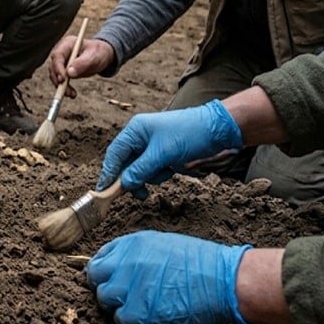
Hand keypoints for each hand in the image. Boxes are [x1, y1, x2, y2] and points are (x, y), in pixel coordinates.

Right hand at [47, 37, 112, 98]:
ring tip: (71, 94)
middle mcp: (62, 52)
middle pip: (53, 66)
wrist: (102, 55)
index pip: (57, 56)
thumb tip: (69, 73)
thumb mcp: (94, 56)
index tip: (62, 79)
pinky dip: (65, 88)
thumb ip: (82, 63)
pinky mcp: (64, 71)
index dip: (57, 68)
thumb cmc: (99, 52)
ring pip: (55, 75)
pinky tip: (72, 94)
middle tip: (65, 90)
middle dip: (58, 79)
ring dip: (61, 86)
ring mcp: (62, 62)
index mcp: (67, 44)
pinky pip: (61, 80)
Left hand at [86, 230, 250, 323]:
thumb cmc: (203, 262)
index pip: (100, 257)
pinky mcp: (140, 311)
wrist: (225, 280)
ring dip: (116, 304)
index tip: (112, 277)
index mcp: (132, 244)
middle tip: (121, 293)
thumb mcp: (164, 244)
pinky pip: (120, 319)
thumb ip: (138, 253)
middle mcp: (126, 263)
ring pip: (104, 299)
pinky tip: (143, 317)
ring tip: (135, 305)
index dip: (105, 270)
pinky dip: (128, 321)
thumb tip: (123, 264)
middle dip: (105, 285)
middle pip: (96, 278)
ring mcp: (131, 287)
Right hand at [96, 99, 243, 197]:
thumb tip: (124, 184)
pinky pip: (152, 170)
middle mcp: (141, 138)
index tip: (104, 190)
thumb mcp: (162, 154)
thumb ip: (140, 170)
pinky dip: (158, 175)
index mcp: (136, 130)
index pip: (115, 154)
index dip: (109, 172)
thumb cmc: (189, 134)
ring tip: (165, 174)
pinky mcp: (163, 155)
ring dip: (149, 177)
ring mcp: (152, 147)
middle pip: (125, 164)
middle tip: (138, 193)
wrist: (219, 131)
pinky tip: (170, 171)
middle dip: (132, 178)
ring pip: (139, 170)